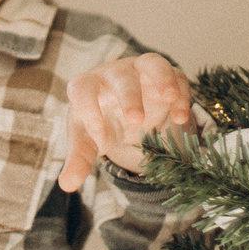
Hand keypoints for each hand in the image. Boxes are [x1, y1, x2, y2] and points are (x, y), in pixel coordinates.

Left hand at [58, 53, 194, 189]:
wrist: (122, 108)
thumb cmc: (100, 120)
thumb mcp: (88, 140)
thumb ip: (79, 159)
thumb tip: (66, 186)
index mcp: (88, 87)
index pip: (81, 88)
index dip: (87, 107)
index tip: (97, 133)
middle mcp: (114, 74)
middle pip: (120, 75)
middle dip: (128, 95)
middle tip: (135, 120)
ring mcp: (142, 71)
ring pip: (152, 63)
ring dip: (162, 78)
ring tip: (169, 98)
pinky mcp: (166, 75)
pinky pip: (176, 75)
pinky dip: (182, 94)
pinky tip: (180, 119)